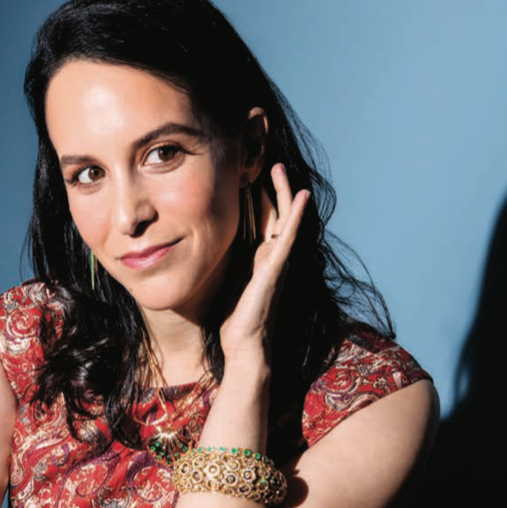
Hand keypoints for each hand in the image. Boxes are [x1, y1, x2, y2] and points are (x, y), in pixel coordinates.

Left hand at [220, 164, 308, 362]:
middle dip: (271, 188)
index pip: (261, 221)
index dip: (257, 198)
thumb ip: (222, 263)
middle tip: (265, 162)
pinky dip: (297, 214)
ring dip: (284, 192)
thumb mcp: (224, 282)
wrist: (244, 345)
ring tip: (277, 167)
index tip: (247, 175)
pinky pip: (290, 235)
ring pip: (284, 218)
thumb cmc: (233, 320)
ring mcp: (277, 261)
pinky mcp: (277, 267)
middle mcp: (271, 256)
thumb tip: (204, 247)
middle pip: (275, 214)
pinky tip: (302, 195)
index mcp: (259, 258)